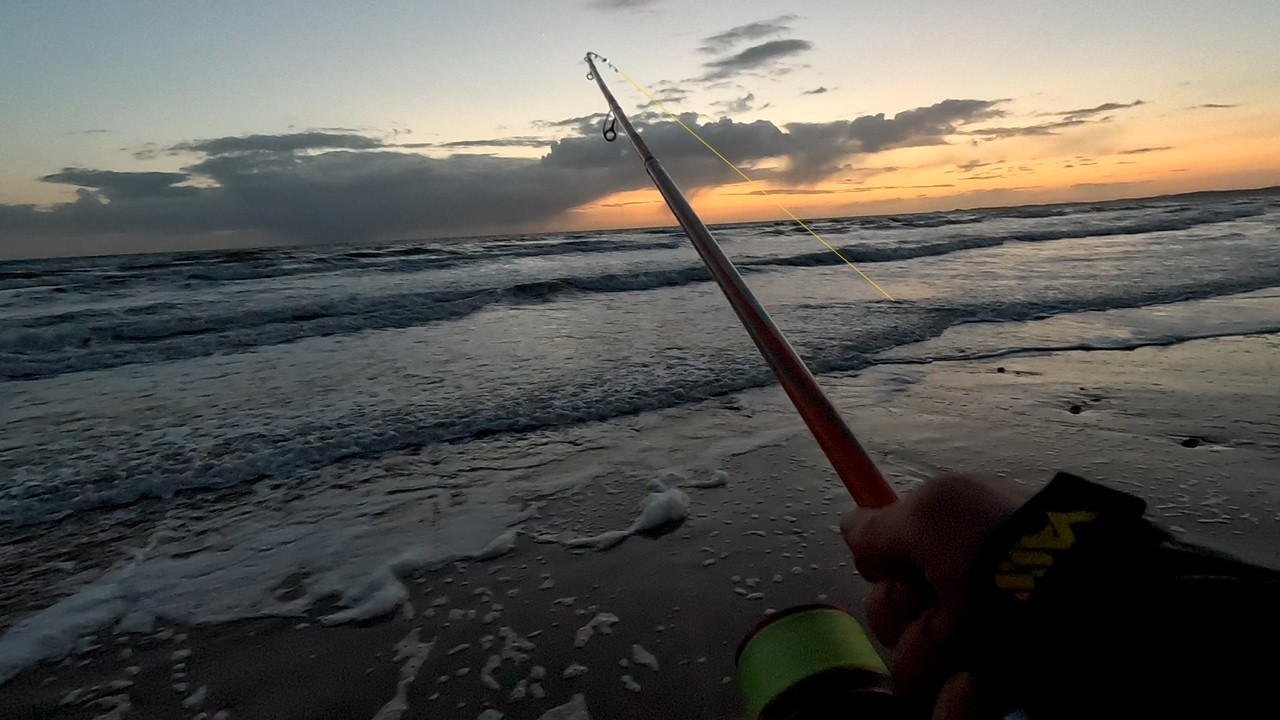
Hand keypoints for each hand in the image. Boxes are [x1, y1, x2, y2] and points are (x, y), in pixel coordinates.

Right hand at [840, 474, 1030, 719]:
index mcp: (954, 537)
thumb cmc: (998, 547)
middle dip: (902, 613)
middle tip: (936, 603)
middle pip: (896, 612)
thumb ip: (882, 528)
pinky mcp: (998, 680)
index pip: (892, 561)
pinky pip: (956, 699)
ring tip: (962, 647)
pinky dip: (956, 701)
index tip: (889, 570)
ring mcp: (982, 635)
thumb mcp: (933, 514)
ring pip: (918, 659)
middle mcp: (964, 585)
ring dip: (928, 654)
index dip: (884, 571)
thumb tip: (849, 526)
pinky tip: (967, 691)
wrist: (1082, 605)